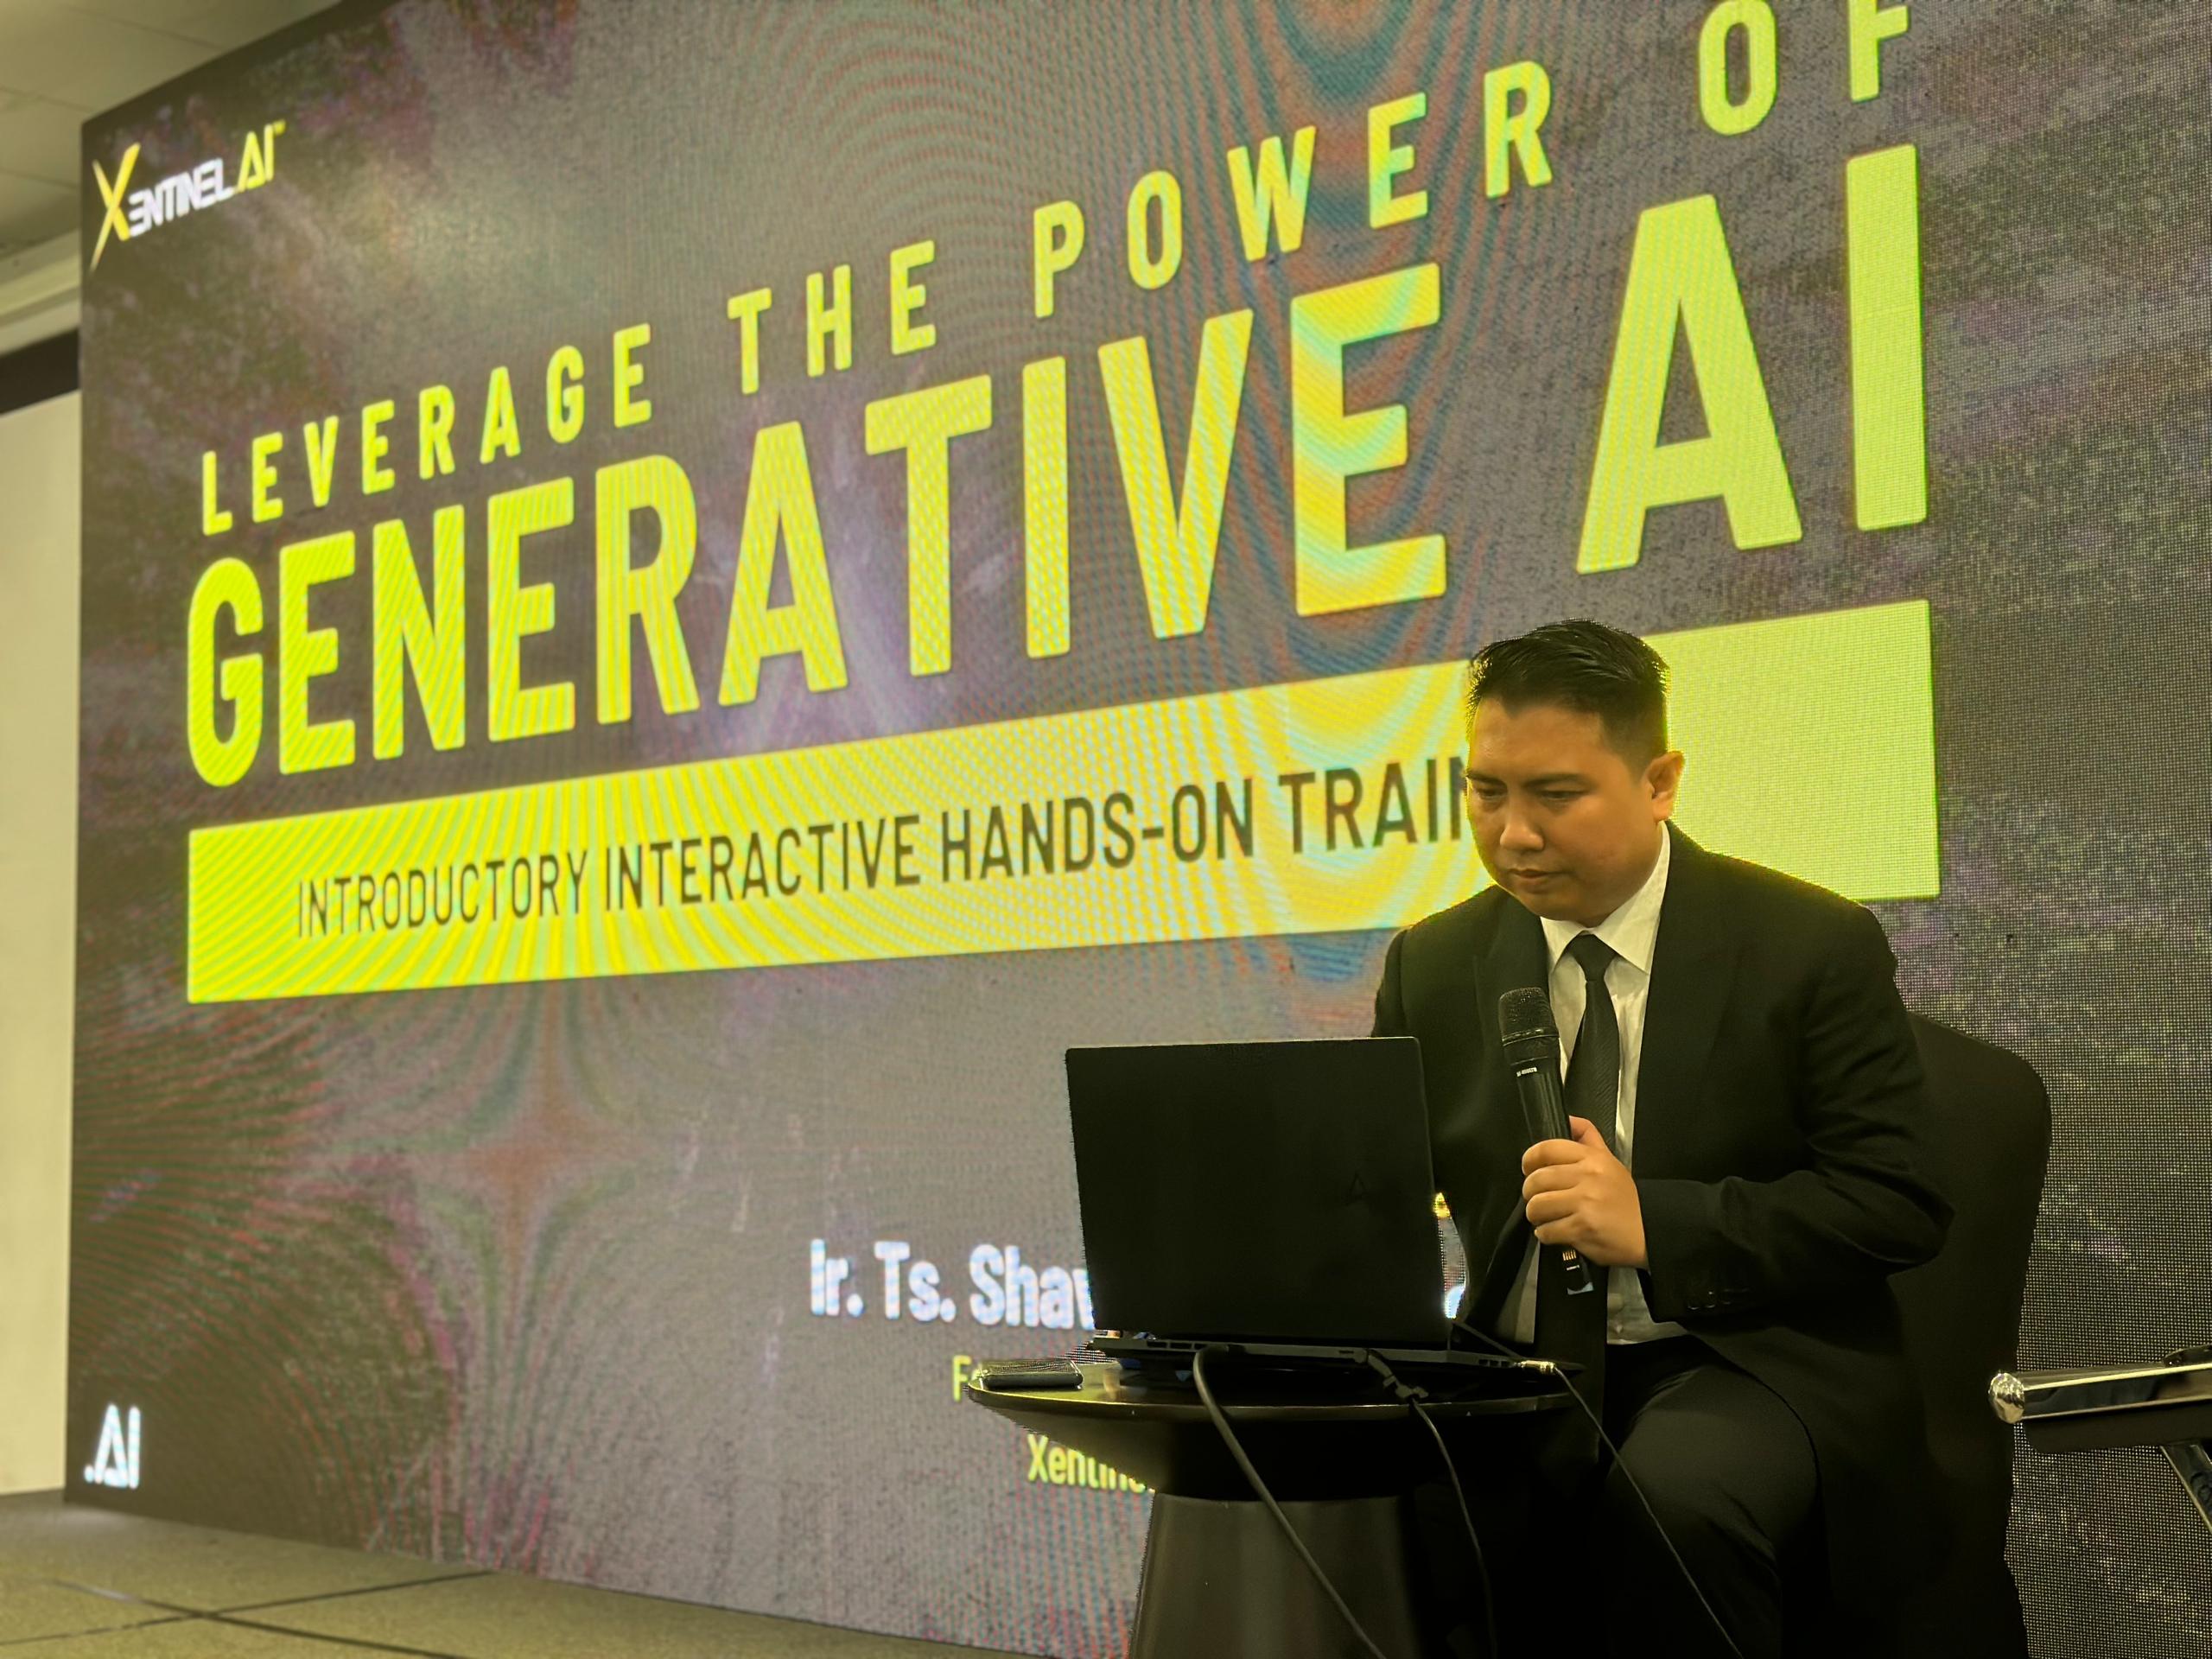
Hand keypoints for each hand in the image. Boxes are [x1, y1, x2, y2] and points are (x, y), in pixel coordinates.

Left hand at [1521, 1116, 1647, 1268]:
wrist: (1648, 1231)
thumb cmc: (1625, 1199)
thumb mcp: (1610, 1161)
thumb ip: (1588, 1138)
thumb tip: (1569, 1119)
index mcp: (1593, 1159)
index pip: (1547, 1149)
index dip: (1529, 1159)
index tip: (1528, 1169)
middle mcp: (1588, 1177)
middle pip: (1536, 1180)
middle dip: (1530, 1193)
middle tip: (1538, 1199)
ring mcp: (1585, 1203)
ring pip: (1537, 1206)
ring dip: (1536, 1215)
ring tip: (1546, 1217)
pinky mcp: (1582, 1228)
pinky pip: (1547, 1230)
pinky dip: (1546, 1234)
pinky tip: (1557, 1232)